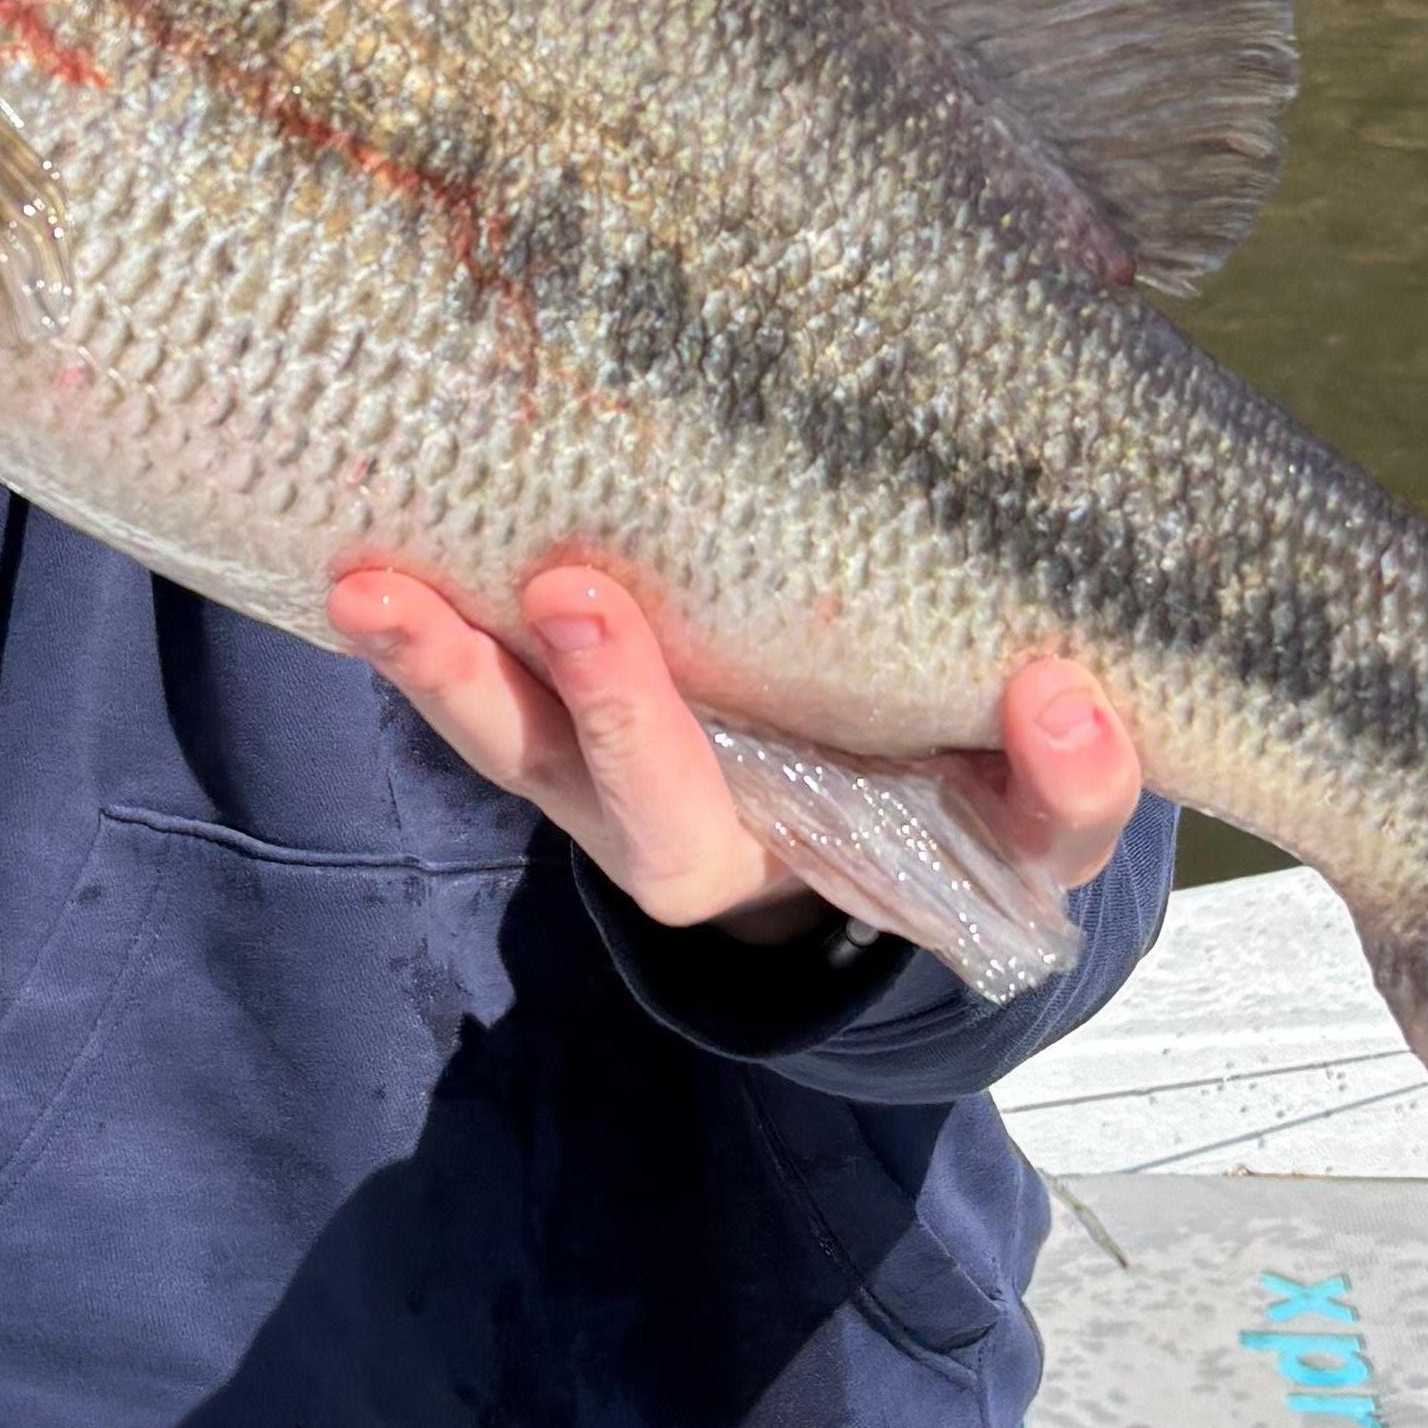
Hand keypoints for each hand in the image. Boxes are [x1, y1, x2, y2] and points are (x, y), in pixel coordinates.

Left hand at [328, 561, 1141, 954]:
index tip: (1055, 695)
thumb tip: (1075, 694)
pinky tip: (353, 563)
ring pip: (523, 756)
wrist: (805, 811)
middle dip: (618, 709)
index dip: (1010, 782)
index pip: (946, 847)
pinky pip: (465, 700)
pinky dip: (413, 642)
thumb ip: (1063, 776)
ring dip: (450, 676)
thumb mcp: (1020, 804)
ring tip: (377, 591)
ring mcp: (610, 798)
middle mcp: (719, 845)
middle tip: (582, 594)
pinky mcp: (537, 736)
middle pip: (661, 812)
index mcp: (869, 864)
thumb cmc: (928, 783)